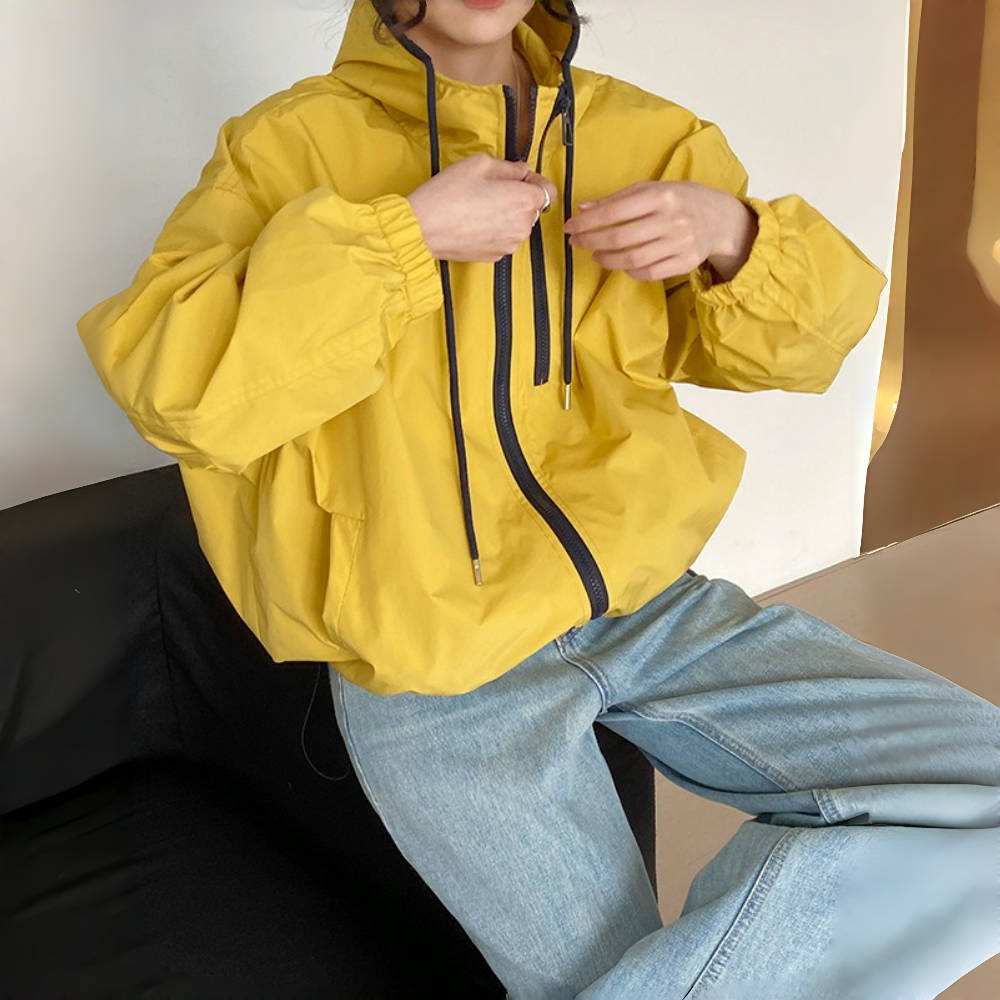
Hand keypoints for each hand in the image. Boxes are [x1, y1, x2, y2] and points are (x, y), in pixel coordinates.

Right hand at [406, 153, 557, 263]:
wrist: (424, 228)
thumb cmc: (449, 195)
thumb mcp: (480, 164)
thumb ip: (509, 166)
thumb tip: (520, 171)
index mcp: (524, 201)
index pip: (549, 190)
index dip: (536, 180)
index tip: (520, 177)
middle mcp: (522, 226)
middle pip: (532, 208)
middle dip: (518, 196)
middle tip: (491, 188)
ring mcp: (510, 244)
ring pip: (518, 224)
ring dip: (506, 214)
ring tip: (480, 205)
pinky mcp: (496, 256)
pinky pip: (504, 238)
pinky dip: (495, 229)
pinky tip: (475, 221)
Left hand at [562, 180, 756, 281]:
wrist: (720, 218)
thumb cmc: (680, 200)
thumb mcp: (653, 189)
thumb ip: (618, 199)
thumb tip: (583, 209)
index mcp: (661, 195)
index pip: (615, 211)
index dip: (588, 222)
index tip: (570, 227)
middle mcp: (672, 219)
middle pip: (621, 237)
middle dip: (592, 241)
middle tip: (576, 243)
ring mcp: (680, 243)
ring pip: (633, 259)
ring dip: (608, 260)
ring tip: (596, 255)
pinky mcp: (686, 262)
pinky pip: (649, 272)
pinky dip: (630, 271)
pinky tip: (622, 265)